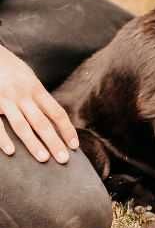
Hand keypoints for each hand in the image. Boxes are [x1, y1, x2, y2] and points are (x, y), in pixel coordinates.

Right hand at [0, 45, 78, 162]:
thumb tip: (53, 115)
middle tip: (64, 159)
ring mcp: (6, 100)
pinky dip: (4, 139)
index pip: (56, 112)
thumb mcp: (29, 78)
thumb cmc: (10, 68)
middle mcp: (24, 95)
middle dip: (54, 142)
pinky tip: (11, 151)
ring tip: (43, 159)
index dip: (66, 129)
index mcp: (36, 89)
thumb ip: (38, 96)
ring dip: (33, 144)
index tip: (74, 145)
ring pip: (22, 126)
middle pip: (42, 122)